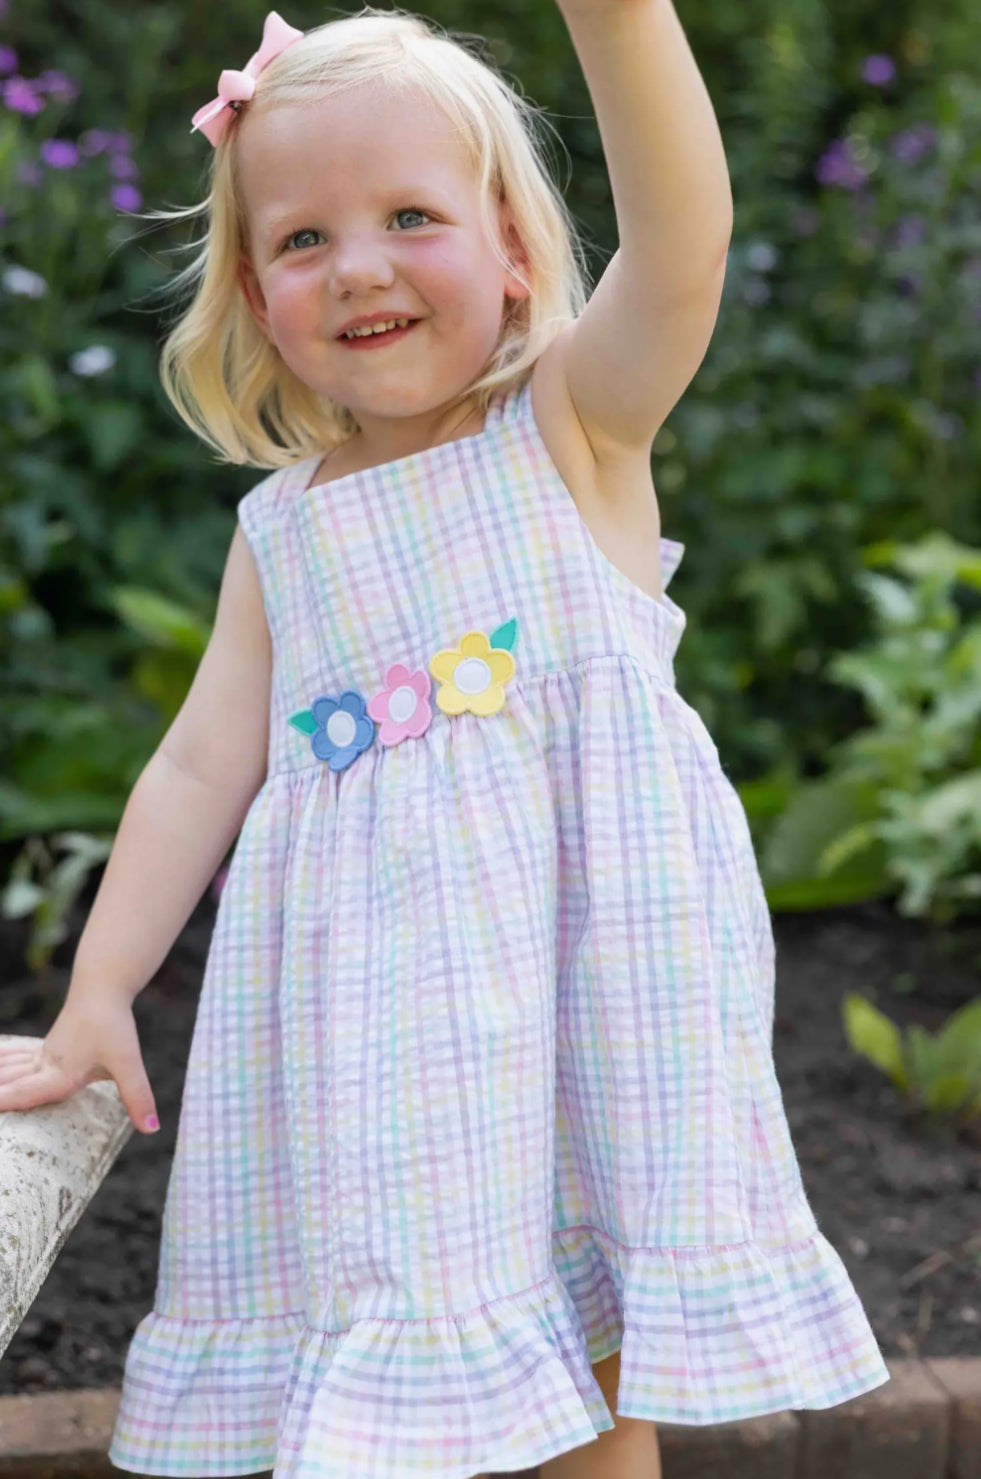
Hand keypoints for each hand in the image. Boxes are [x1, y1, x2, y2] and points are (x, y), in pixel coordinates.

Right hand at [0, 986, 159, 1134]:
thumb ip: (138, 1096)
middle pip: (6, 1087)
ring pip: (4, 1073)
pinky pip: (9, 1062)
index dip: (3, 1105)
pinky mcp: (39, 1052)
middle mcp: (42, 1068)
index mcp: (59, 1075)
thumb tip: (152, 1130)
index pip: (25, 1096)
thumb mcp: (129, 1062)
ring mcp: (37, 1058)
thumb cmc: (113, 1026)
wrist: (100, 990)